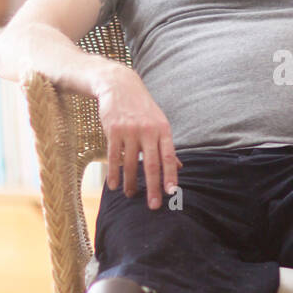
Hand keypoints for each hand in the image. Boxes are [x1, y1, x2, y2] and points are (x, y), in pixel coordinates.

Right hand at [95, 65, 181, 209]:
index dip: (171, 176)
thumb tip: (179, 167)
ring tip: (130, 195)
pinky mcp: (113, 131)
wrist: (120, 86)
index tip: (171, 193)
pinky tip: (113, 186)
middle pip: (152, 164)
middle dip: (153, 187)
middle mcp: (148, 131)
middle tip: (153, 206)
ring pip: (131, 163)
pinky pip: (113, 157)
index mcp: (163, 130)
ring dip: (130, 183)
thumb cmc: (142, 108)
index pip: (169, 157)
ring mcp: (130, 131)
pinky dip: (113, 173)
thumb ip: (167, 146)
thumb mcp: (159, 123)